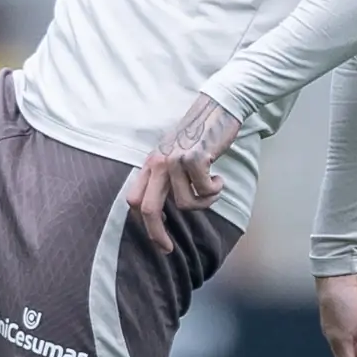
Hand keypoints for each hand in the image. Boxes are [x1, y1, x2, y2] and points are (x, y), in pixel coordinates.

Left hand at [128, 93, 244, 253]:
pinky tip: (221, 179)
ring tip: (213, 188)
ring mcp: (175, 160)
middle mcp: (158, 162)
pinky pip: (205, 192)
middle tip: (168, 249)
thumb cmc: (201, 135)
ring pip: (185, 204)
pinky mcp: (195, 158)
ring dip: (204, 202)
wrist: (219, 107)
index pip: (135, 199)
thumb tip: (166, 211)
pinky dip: (216, 191)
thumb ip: (167, 178)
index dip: (143, 224)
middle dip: (157, 234)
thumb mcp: (175, 155)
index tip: (158, 240)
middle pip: (148, 208)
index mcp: (151, 163)